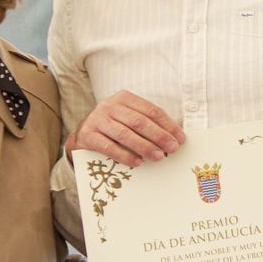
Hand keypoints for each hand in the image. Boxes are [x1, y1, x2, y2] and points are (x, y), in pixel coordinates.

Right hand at [67, 91, 184, 167]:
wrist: (82, 135)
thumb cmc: (112, 127)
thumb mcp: (127, 118)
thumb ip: (146, 123)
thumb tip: (173, 137)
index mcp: (123, 98)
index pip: (151, 110)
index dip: (168, 124)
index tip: (180, 138)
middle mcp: (109, 106)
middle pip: (139, 121)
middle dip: (159, 136)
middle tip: (172, 149)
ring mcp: (97, 120)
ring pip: (124, 134)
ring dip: (144, 146)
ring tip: (158, 157)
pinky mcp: (87, 135)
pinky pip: (109, 147)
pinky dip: (125, 155)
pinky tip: (137, 163)